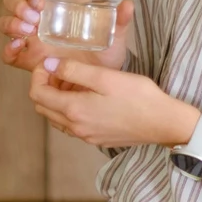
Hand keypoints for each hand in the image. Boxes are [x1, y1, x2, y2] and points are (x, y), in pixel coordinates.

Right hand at [0, 0, 134, 72]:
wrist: (101, 82)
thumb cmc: (104, 54)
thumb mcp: (113, 37)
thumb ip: (120, 21)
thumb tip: (128, 5)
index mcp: (56, 11)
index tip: (42, 0)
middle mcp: (40, 24)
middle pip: (13, 5)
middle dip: (18, 6)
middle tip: (32, 16)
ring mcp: (32, 42)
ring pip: (7, 26)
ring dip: (12, 24)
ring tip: (26, 31)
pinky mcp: (29, 62)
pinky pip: (9, 55)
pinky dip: (8, 49)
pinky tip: (18, 48)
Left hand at [28, 57, 199, 149]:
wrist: (164, 123)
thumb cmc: (138, 97)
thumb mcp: (104, 76)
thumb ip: (73, 70)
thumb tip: (49, 64)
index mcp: (74, 111)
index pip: (37, 95)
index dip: (38, 75)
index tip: (50, 63)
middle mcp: (76, 128)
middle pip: (43, 107)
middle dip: (45, 86)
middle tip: (61, 70)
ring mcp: (86, 136)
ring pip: (57, 117)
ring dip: (57, 98)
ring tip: (75, 81)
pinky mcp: (97, 139)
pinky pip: (72, 125)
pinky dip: (71, 109)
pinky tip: (87, 96)